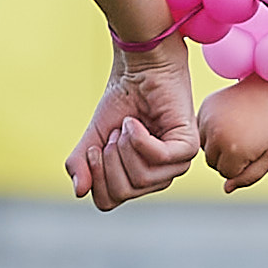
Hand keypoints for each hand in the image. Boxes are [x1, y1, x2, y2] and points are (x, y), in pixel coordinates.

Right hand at [65, 49, 198, 209]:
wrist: (142, 67)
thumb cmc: (122, 99)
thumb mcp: (93, 136)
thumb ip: (80, 164)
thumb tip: (79, 192)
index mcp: (137, 179)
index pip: (107, 201)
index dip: (93, 176)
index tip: (93, 147)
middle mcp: (158, 177)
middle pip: (122, 192)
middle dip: (109, 159)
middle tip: (113, 133)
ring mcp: (176, 164)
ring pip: (140, 178)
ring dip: (124, 146)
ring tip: (126, 124)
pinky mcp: (188, 147)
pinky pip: (158, 158)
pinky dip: (139, 138)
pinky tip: (134, 122)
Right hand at [200, 79, 267, 192]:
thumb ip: (249, 178)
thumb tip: (226, 188)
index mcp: (235, 149)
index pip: (226, 173)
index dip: (243, 165)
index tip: (255, 149)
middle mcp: (216, 135)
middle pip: (212, 162)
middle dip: (228, 157)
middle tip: (246, 139)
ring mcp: (207, 119)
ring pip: (204, 147)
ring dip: (217, 144)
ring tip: (236, 130)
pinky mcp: (204, 107)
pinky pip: (200, 130)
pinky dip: (211, 130)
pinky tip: (228, 120)